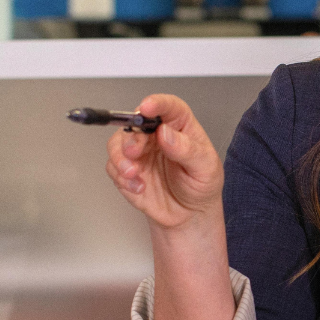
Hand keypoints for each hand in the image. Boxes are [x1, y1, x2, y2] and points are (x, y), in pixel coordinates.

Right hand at [105, 94, 222, 229]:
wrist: (190, 215)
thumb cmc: (201, 185)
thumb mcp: (205, 167)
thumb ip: (187, 150)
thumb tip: (166, 133)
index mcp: (180, 126)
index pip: (168, 107)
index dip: (157, 103)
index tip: (146, 107)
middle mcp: (156, 135)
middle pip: (135, 123)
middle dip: (132, 137)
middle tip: (135, 151)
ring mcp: (140, 152)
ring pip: (118, 143)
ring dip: (120, 157)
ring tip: (133, 174)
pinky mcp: (127, 170)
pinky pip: (113, 167)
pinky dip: (121, 177)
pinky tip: (138, 187)